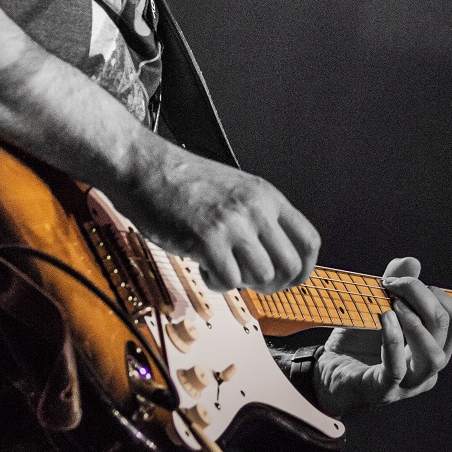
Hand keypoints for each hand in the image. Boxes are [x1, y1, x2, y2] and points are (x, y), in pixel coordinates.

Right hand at [123, 145, 319, 293]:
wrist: (143, 166)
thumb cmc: (181, 180)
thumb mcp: (233, 189)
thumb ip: (256, 217)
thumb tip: (273, 260)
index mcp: (266, 195)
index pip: (309, 241)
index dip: (304, 270)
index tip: (289, 282)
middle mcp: (255, 209)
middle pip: (290, 266)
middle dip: (273, 286)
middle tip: (250, 282)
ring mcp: (233, 224)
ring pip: (262, 277)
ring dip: (242, 283)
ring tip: (220, 267)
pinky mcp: (207, 240)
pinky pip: (229, 282)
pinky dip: (217, 284)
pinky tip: (204, 268)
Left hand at [313, 257, 451, 414]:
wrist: (326, 374)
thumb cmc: (355, 344)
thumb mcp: (376, 309)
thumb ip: (395, 287)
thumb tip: (411, 261)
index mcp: (432, 350)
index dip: (437, 294)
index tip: (406, 281)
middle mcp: (427, 370)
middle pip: (445, 330)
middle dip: (424, 298)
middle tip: (396, 285)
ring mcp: (408, 384)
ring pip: (433, 356)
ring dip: (415, 323)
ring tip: (394, 304)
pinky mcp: (383, 390)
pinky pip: (397, 369)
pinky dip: (393, 340)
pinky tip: (384, 318)